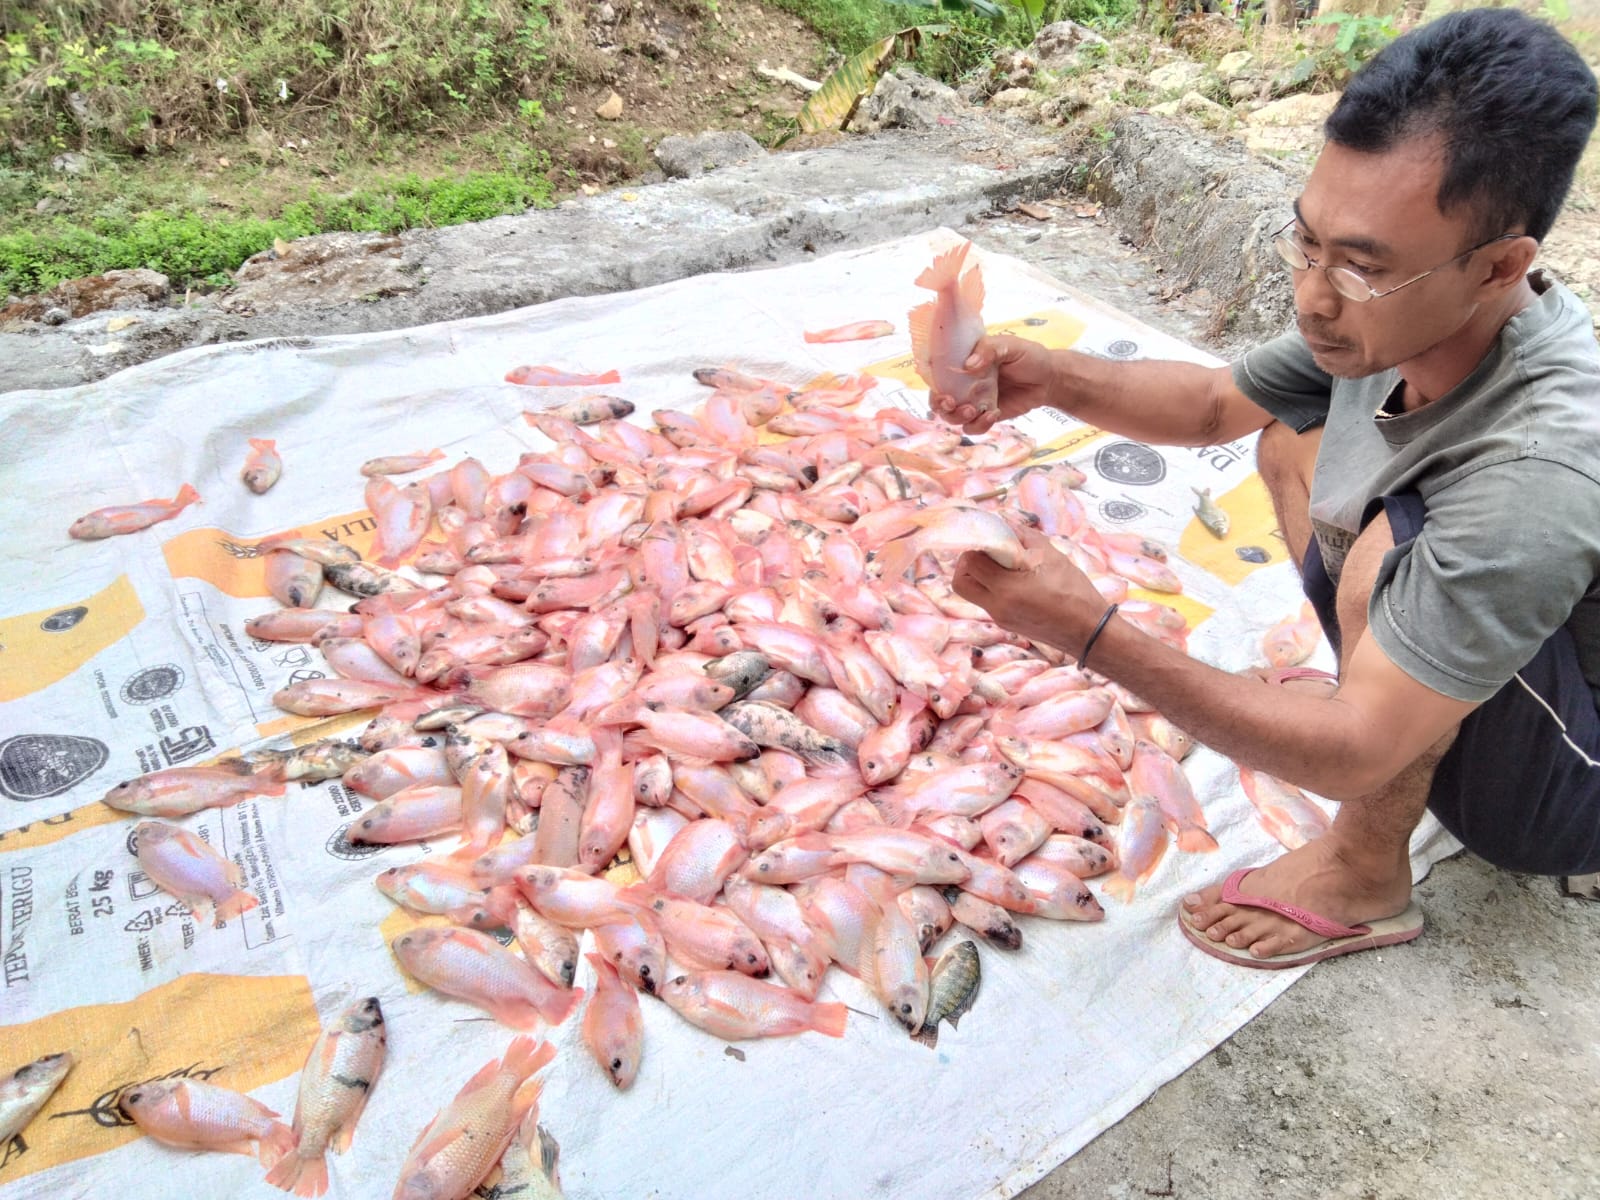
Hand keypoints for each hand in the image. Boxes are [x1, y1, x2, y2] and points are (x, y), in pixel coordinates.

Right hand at [929, 335, 1055, 435]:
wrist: (1050, 379)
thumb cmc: (1029, 356)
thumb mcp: (1010, 345)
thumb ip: (989, 351)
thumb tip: (968, 366)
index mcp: (965, 362)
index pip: (939, 373)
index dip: (933, 383)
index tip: (940, 388)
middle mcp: (965, 384)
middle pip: (940, 400)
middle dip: (940, 406)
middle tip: (952, 403)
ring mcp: (975, 401)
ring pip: (953, 417)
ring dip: (958, 417)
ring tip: (974, 410)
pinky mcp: (986, 416)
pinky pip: (974, 427)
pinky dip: (980, 425)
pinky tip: (994, 413)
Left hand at [951, 527, 1104, 652]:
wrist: (1089, 632)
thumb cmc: (1075, 593)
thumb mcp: (1052, 557)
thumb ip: (1025, 537)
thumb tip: (1006, 524)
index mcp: (1006, 589)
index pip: (970, 563)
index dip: (978, 546)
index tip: (993, 540)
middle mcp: (996, 607)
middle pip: (961, 583)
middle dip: (969, 564)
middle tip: (990, 553)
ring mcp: (999, 618)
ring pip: (973, 593)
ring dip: (980, 576)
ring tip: (1005, 565)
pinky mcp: (1006, 623)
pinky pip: (988, 601)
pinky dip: (993, 586)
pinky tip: (1016, 579)